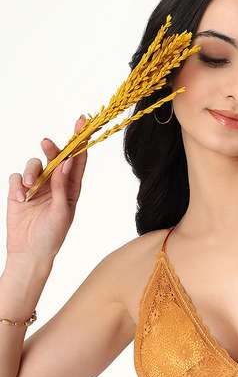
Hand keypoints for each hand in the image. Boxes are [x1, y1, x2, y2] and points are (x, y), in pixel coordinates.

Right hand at [6, 115, 88, 258]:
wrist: (28, 253)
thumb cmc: (51, 236)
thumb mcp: (62, 212)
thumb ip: (62, 187)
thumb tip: (66, 162)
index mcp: (71, 189)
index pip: (78, 161)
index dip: (80, 142)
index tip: (82, 123)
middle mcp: (55, 184)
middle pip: (55, 157)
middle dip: (52, 148)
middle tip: (47, 143)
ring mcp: (36, 187)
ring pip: (33, 164)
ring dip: (30, 172)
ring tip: (29, 188)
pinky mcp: (19, 191)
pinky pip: (16, 176)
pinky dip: (17, 183)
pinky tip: (20, 198)